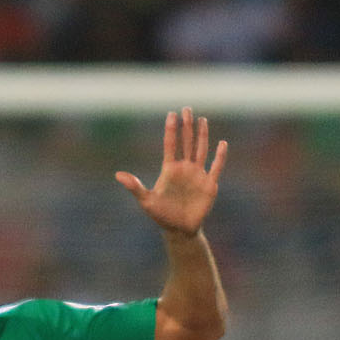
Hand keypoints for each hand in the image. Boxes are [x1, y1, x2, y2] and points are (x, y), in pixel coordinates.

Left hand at [115, 107, 227, 237]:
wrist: (179, 230)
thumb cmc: (162, 215)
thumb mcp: (146, 201)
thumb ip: (135, 187)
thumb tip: (118, 175)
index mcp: (170, 169)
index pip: (170, 144)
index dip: (171, 130)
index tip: (171, 114)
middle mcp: (184, 168)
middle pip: (186, 142)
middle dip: (186, 126)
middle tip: (186, 109)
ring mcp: (198, 175)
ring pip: (201, 150)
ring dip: (202, 135)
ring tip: (202, 120)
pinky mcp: (209, 184)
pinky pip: (216, 167)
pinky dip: (220, 156)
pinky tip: (222, 143)